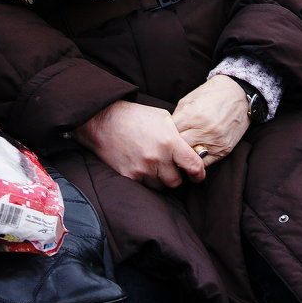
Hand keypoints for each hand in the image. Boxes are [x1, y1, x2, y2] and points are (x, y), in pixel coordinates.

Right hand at [74, 100, 205, 188]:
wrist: (102, 120)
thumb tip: (192, 149)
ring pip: (160, 186)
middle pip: (176, 181)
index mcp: (169, 142)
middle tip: (169, 165)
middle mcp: (157, 158)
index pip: (194, 166)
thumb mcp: (162, 118)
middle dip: (176, 175)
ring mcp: (141, 169)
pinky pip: (144, 185)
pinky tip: (140, 165)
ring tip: (152, 164)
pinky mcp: (128, 175)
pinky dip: (145, 178)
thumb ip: (179, 135)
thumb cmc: (135, 116)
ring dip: (160, 178)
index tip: (197, 175)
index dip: (198, 174)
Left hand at [172, 75, 249, 165]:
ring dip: (184, 156)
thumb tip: (166, 133)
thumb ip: (176, 118)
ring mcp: (215, 142)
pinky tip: (192, 155)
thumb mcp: (187, 101)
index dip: (163, 135)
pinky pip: (206, 163)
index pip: (170, 133)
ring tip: (179, 152)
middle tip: (167, 146)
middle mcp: (204, 130)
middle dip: (172, 147)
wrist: (238, 95)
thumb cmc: (210, 95)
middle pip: (179, 147)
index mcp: (192, 116)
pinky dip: (197, 160)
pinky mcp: (225, 150)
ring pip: (192, 158)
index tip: (162, 135)